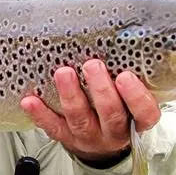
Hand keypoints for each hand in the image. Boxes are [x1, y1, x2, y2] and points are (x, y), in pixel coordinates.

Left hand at [20, 59, 160, 161]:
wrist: (102, 141)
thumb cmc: (119, 108)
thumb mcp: (131, 94)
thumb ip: (129, 71)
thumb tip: (116, 33)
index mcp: (137, 120)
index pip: (145, 113)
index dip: (136, 97)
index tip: (126, 77)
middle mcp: (114, 131)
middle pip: (111, 114)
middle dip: (101, 90)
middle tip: (92, 65)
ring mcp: (89, 136)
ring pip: (80, 119)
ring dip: (71, 96)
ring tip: (63, 73)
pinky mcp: (66, 137)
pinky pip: (53, 127)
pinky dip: (40, 114)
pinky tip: (30, 101)